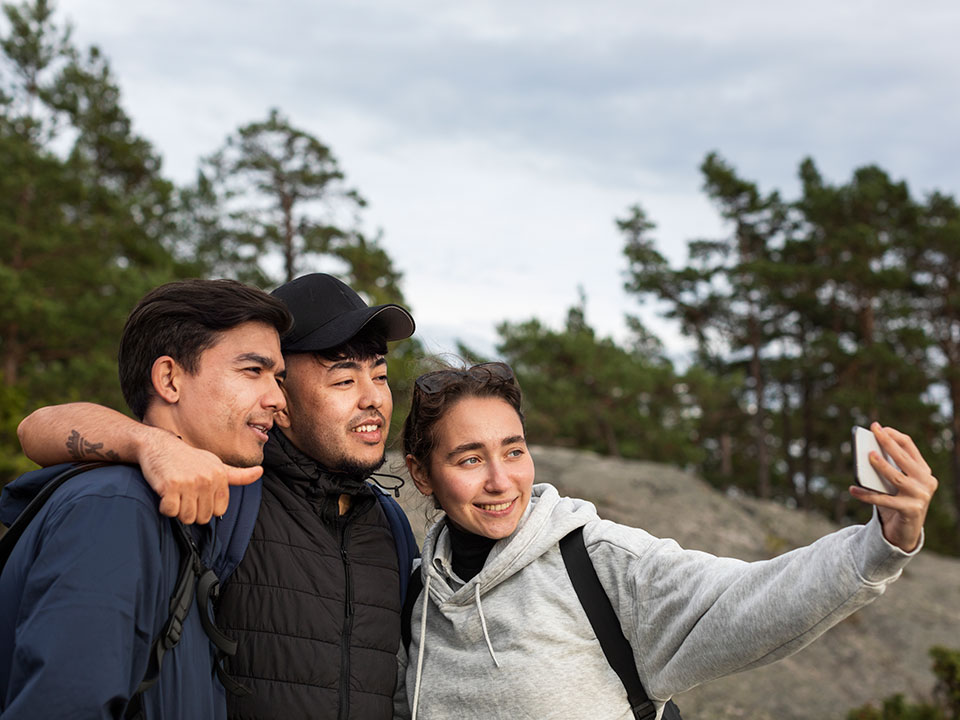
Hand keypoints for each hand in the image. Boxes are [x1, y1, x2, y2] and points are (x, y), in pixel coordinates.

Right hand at [137, 427, 262, 523]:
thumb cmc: (188, 458)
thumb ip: (237, 474)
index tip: (197, 495)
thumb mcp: (215, 463)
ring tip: (175, 493)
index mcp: (220, 476)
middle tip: (183, 494)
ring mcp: (189, 482)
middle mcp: (207, 479)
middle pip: (203, 518)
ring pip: (187, 517)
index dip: (206, 507)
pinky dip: (165, 507)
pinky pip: (170, 512)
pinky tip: (165, 493)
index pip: (219, 511)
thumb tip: (260, 472)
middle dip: (191, 510)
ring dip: (177, 510)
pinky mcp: (170, 486)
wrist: (159, 445)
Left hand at [849, 422, 936, 552]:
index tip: (878, 427)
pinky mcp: (911, 510)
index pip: (909, 447)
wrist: (905, 531)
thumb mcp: (893, 482)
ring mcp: (921, 496)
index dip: (893, 435)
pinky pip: (884, 500)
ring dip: (881, 465)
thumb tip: (865, 453)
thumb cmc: (896, 500)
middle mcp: (926, 481)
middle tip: (874, 430)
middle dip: (887, 442)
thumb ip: (885, 468)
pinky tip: (852, 489)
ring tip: (868, 455)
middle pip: (904, 458)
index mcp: (923, 470)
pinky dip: (866, 494)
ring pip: (897, 477)